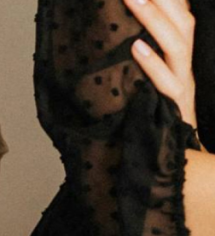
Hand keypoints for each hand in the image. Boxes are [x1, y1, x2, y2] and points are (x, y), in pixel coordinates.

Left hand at [125, 0, 197, 127]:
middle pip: (182, 20)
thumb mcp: (150, 77)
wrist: (177, 152)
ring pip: (178, 43)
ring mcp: (183, 81)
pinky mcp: (176, 104)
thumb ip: (141, 52)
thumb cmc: (157, 111)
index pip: (180, 13)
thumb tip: (119, 36)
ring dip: (154, 18)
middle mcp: (185, 62)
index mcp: (180, 52)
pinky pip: (166, 81)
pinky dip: (153, 62)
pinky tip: (136, 48)